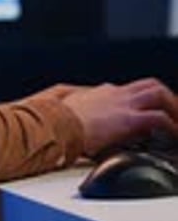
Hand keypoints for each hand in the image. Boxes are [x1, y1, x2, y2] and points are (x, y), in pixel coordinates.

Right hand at [60, 78, 177, 155]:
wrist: (53, 125)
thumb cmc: (54, 120)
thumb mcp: (62, 104)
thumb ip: (73, 100)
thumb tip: (69, 99)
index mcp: (100, 93)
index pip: (127, 91)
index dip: (139, 100)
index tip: (143, 112)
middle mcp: (114, 93)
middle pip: (149, 85)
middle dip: (165, 97)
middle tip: (174, 111)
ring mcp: (123, 104)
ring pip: (159, 93)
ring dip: (172, 106)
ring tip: (177, 122)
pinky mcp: (128, 120)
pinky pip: (159, 118)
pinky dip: (171, 126)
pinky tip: (174, 135)